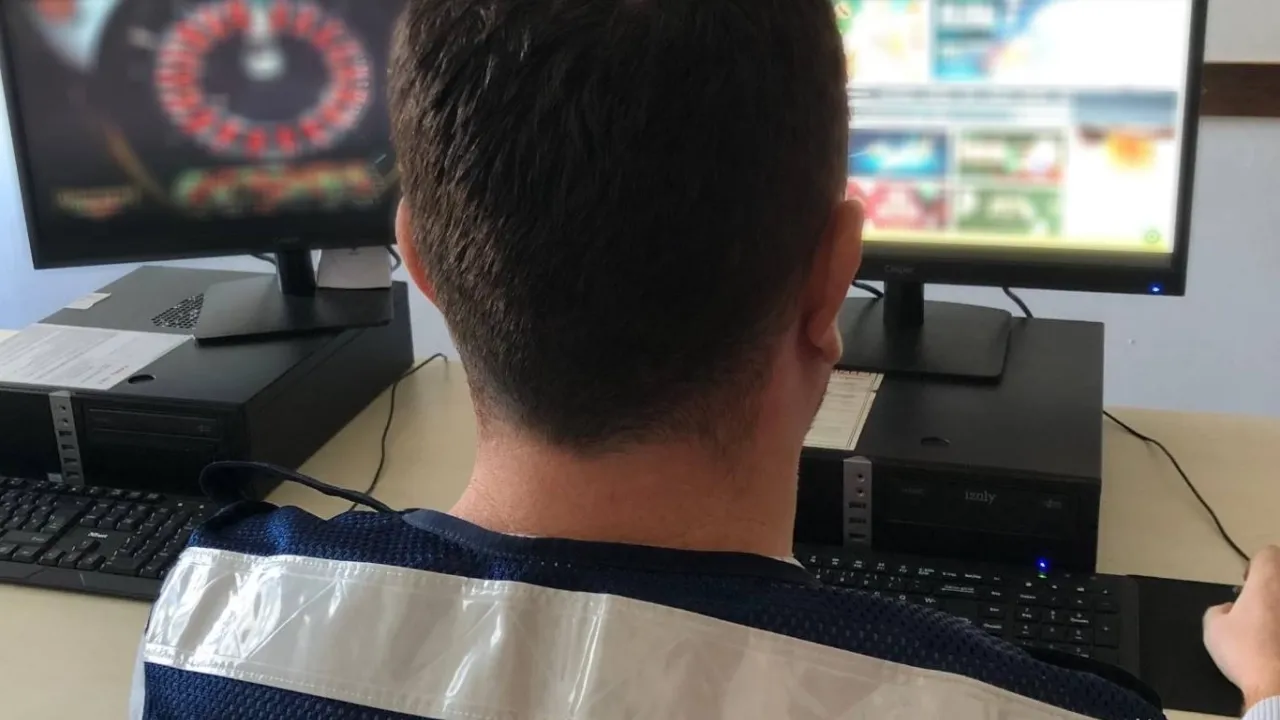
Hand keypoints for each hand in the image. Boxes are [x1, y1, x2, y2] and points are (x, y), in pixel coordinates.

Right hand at [1204, 545, 1279, 710]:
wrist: (1278, 686)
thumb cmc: (1244, 651)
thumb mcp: (1213, 628)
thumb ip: (1219, 609)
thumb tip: (1230, 609)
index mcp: (1267, 583)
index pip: (1268, 553)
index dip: (1255, 565)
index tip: (1247, 585)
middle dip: (1270, 586)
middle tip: (1259, 604)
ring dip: (1276, 608)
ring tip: (1268, 627)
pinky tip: (1275, 643)